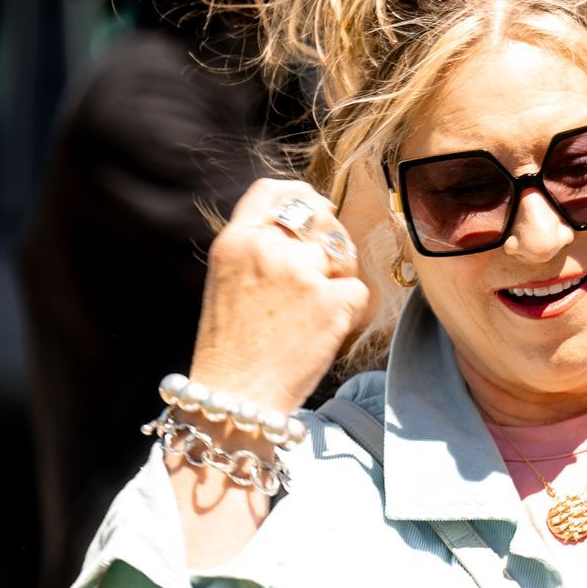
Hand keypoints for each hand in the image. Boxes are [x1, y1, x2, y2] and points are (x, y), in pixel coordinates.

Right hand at [189, 179, 370, 415]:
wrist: (236, 397)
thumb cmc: (232, 347)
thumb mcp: (228, 282)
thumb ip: (259, 249)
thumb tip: (304, 225)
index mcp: (236, 241)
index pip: (273, 190)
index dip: (300, 195)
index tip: (314, 207)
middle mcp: (269, 249)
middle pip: (319, 218)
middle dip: (329, 240)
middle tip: (321, 273)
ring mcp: (302, 273)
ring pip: (344, 254)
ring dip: (340, 278)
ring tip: (314, 311)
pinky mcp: (332, 300)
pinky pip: (359, 290)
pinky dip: (350, 311)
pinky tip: (324, 331)